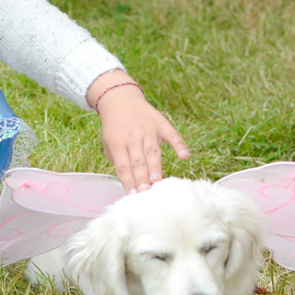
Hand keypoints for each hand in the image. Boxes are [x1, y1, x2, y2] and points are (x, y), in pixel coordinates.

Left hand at [87, 70, 188, 194]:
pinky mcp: (161, 123)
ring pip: (153, 151)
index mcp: (118, 143)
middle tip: (146, 193)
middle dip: (142, 178)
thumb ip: (118, 161)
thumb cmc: (115, 127)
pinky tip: (185, 156)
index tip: (133, 195)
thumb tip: (131, 182)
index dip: (129, 181)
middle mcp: (133, 137)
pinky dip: (179, 145)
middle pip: (138, 161)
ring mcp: (148, 129)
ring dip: (155, 166)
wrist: (120, 99)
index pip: (124, 166)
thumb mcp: (109, 143)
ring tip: (158, 181)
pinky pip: (172, 135)